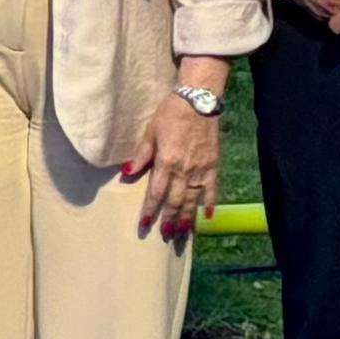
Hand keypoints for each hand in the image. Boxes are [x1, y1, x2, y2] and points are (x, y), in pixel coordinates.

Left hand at [126, 88, 221, 238]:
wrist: (198, 102)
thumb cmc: (170, 114)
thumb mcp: (150, 132)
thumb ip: (141, 155)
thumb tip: (126, 174)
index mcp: (167, 162)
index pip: (156, 192)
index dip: (150, 209)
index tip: (144, 224)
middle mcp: (185, 170)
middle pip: (176, 201)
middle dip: (170, 219)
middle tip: (165, 235)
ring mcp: (201, 170)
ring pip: (193, 200)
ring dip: (188, 218)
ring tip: (183, 233)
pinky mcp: (213, 166)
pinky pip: (212, 189)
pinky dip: (211, 203)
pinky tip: (208, 216)